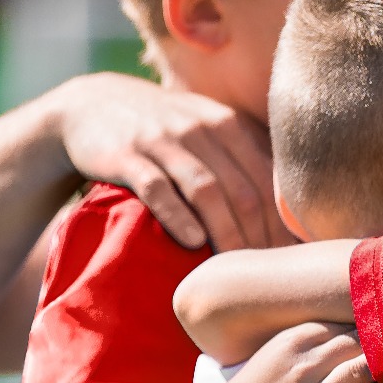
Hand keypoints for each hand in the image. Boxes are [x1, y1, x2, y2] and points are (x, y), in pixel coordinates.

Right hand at [47, 72, 289, 250]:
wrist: (92, 105)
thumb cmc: (163, 130)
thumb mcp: (207, 129)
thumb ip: (245, 157)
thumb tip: (290, 211)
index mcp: (228, 124)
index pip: (267, 179)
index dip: (282, 223)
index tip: (289, 259)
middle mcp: (200, 128)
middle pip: (242, 190)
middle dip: (258, 237)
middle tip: (266, 277)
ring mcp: (162, 140)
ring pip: (206, 190)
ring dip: (225, 233)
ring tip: (234, 270)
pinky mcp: (126, 155)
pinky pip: (157, 188)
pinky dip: (177, 216)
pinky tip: (192, 243)